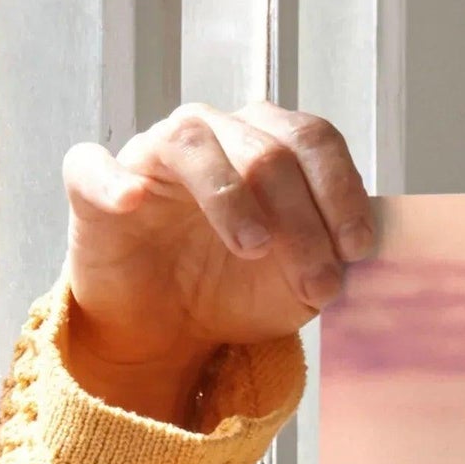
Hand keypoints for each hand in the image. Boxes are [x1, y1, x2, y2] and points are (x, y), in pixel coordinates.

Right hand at [60, 103, 373, 424]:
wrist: (170, 328)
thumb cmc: (238, 289)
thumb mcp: (301, 282)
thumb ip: (335, 257)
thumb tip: (371, 247)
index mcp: (269, 146)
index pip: (312, 140)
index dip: (341, 190)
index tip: (357, 248)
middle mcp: (214, 135)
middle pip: (265, 150)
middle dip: (303, 220)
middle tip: (318, 284)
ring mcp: (153, 156)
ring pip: (193, 143)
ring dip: (231, 196)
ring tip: (253, 248)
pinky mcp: (95, 187)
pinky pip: (93, 167)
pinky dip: (112, 180)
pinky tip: (132, 201)